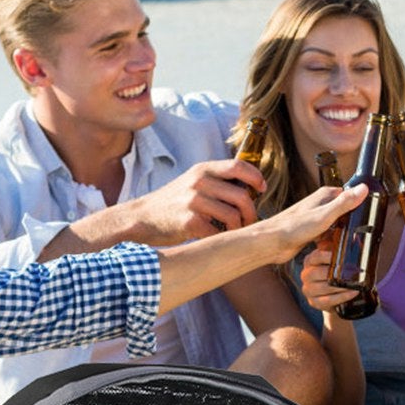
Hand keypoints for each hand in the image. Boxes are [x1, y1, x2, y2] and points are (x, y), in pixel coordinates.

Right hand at [129, 158, 264, 241]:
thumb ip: (217, 181)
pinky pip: (218, 232)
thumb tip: (249, 188)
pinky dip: (221, 238)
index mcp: (203, 170)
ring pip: (233, 216)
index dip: (255, 177)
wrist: (143, 218)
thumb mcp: (193, 182)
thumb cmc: (174, 202)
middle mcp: (199, 182)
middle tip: (249, 222)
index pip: (238, 166)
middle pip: (241, 196)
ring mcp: (193, 202)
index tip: (261, 189)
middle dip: (251, 213)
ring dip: (239, 228)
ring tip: (234, 232)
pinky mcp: (189, 222)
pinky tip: (216, 238)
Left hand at [268, 184, 367, 262]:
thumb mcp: (325, 215)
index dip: (360, 205)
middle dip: (353, 222)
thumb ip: (344, 202)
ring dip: (343, 233)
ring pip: (338, 224)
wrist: (272, 242)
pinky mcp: (312, 231)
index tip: (370, 216)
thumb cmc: (294, 227)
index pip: (351, 195)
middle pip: (345, 211)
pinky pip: (329, 235)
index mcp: (325, 195)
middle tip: (362, 234)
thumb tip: (364, 188)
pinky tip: (336, 249)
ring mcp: (316, 218)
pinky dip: (333, 241)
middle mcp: (321, 204)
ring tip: (352, 243)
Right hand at [298, 242, 359, 311]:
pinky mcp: (314, 302)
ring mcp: (308, 290)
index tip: (342, 257)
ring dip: (341, 286)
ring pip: (324, 287)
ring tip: (356, 284)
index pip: (315, 257)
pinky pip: (328, 300)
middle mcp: (306, 275)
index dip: (327, 256)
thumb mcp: (335, 260)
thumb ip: (339, 249)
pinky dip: (342, 297)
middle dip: (336, 274)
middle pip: (317, 273)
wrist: (334, 295)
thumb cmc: (335, 274)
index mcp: (310, 261)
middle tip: (353, 272)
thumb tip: (355, 239)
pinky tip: (352, 293)